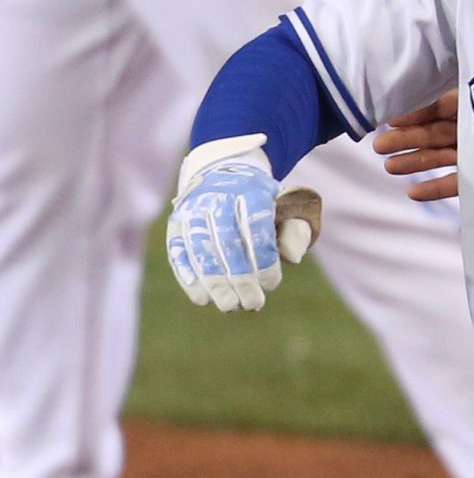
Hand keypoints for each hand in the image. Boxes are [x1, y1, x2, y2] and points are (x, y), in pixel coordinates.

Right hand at [165, 136, 319, 312]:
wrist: (222, 172)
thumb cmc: (261, 200)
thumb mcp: (286, 206)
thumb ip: (294, 230)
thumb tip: (292, 258)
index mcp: (250, 189)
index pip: (256, 226)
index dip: (263, 258)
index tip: (271, 285)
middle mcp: (217, 196)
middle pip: (227, 241)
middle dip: (240, 277)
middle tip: (253, 304)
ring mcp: (192, 209)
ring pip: (200, 249)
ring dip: (214, 282)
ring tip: (230, 306)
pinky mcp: (175, 223)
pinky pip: (177, 252)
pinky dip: (187, 277)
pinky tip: (202, 298)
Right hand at [373, 90, 458, 201]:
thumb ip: (461, 99)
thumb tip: (432, 92)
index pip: (447, 104)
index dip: (420, 113)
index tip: (394, 121)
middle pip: (440, 132)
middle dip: (409, 139)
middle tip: (379, 146)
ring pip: (445, 156)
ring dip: (417, 161)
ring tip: (390, 167)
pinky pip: (461, 182)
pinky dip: (438, 187)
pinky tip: (414, 192)